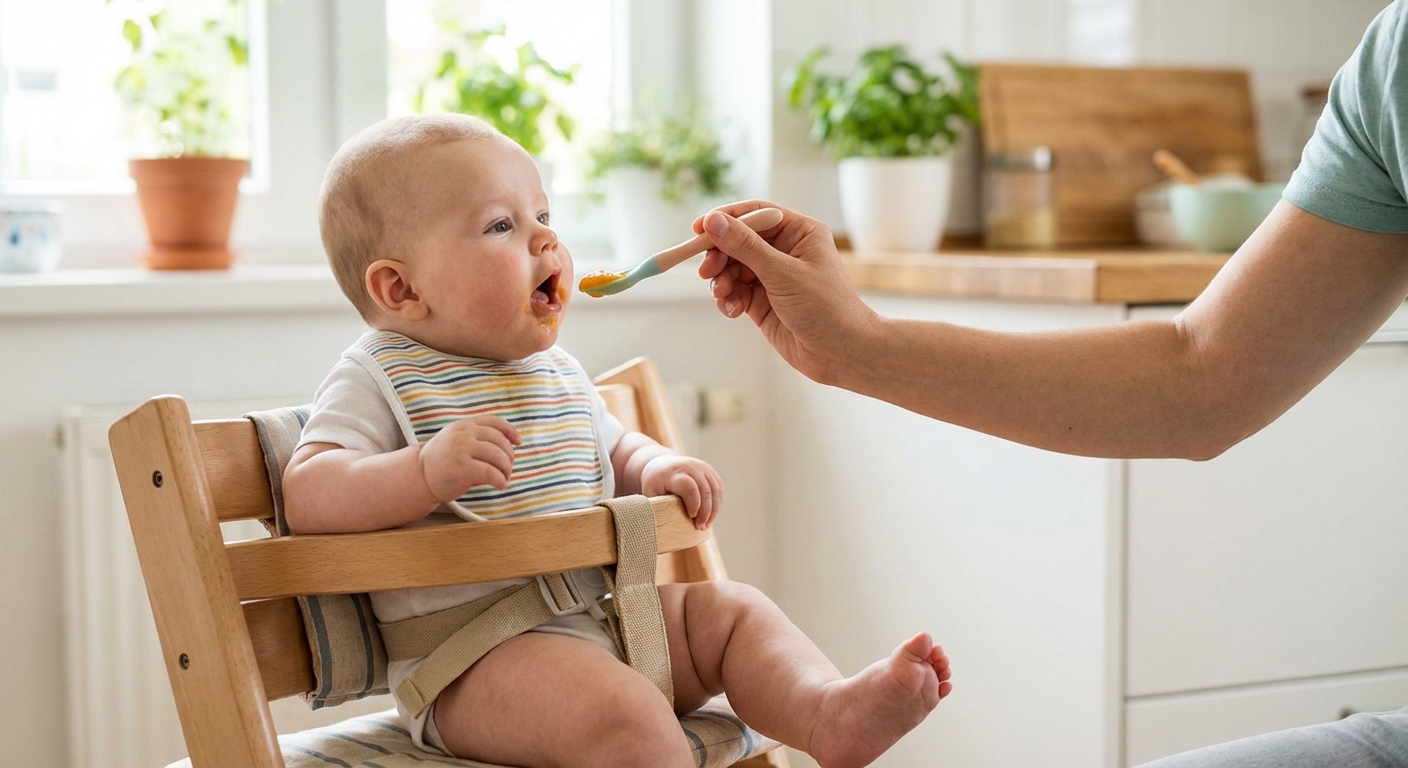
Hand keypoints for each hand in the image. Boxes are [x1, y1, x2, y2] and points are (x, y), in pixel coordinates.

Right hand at [417, 415, 520, 502]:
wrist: (418, 476)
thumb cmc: (441, 461)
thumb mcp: (456, 440)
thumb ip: (476, 437)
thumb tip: (510, 444)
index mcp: (463, 425)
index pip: (493, 422)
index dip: (510, 431)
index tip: (518, 442)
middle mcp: (463, 434)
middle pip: (499, 441)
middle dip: (509, 456)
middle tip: (508, 468)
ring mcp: (462, 450)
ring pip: (498, 457)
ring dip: (506, 469)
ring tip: (504, 478)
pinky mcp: (463, 469)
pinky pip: (491, 473)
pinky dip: (501, 480)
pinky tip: (500, 485)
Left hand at [640, 454, 722, 529]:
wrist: (661, 465)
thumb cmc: (654, 484)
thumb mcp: (650, 494)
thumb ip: (655, 507)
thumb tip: (658, 527)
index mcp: (673, 473)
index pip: (689, 487)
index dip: (694, 504)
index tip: (691, 517)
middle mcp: (690, 467)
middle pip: (705, 490)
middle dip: (705, 512)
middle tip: (699, 527)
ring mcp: (702, 467)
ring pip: (715, 490)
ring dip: (713, 510)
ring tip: (706, 525)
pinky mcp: (709, 471)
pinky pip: (718, 489)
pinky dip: (717, 504)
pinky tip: (710, 516)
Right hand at [696, 200, 879, 384]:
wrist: (842, 354)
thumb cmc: (827, 308)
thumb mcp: (783, 273)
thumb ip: (746, 247)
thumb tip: (713, 221)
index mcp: (799, 232)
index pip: (756, 214)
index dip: (726, 218)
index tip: (699, 228)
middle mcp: (785, 251)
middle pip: (739, 241)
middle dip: (720, 255)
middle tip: (706, 270)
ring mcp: (773, 277)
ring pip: (733, 268)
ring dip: (722, 280)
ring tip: (722, 294)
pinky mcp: (763, 302)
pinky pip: (736, 292)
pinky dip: (728, 299)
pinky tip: (732, 310)